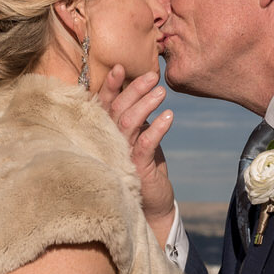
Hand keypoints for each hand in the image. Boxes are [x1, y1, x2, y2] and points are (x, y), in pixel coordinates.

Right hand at [96, 65, 176, 239]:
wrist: (152, 205)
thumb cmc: (143, 168)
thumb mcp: (138, 139)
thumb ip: (135, 118)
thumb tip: (143, 88)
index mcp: (107, 133)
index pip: (104, 105)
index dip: (111, 86)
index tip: (122, 67)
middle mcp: (108, 143)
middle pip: (116, 109)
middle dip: (134, 89)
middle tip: (154, 77)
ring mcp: (121, 156)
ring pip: (128, 123)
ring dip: (146, 105)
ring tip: (162, 93)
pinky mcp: (137, 169)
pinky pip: (145, 144)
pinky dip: (158, 128)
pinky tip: (170, 117)